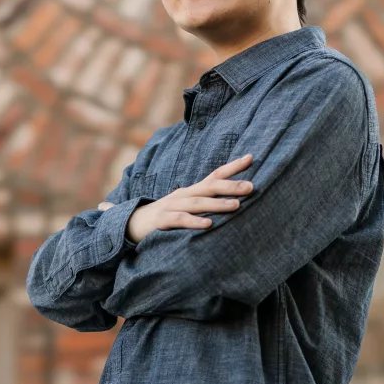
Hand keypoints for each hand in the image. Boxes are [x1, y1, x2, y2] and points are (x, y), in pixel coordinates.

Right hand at [124, 154, 253, 244]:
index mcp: (191, 191)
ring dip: (217, 204)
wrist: (132, 224)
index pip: (215, 175)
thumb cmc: (165, 217)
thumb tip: (233, 201)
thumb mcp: (186, 207)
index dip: (233, 167)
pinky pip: (180, 221)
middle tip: (251, 187)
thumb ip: (205, 203)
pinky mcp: (162, 221)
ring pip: (198, 203)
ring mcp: (171, 206)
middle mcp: (183, 195)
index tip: (252, 158)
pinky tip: (209, 225)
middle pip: (209, 187)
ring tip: (236, 205)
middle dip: (231, 186)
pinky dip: (194, 222)